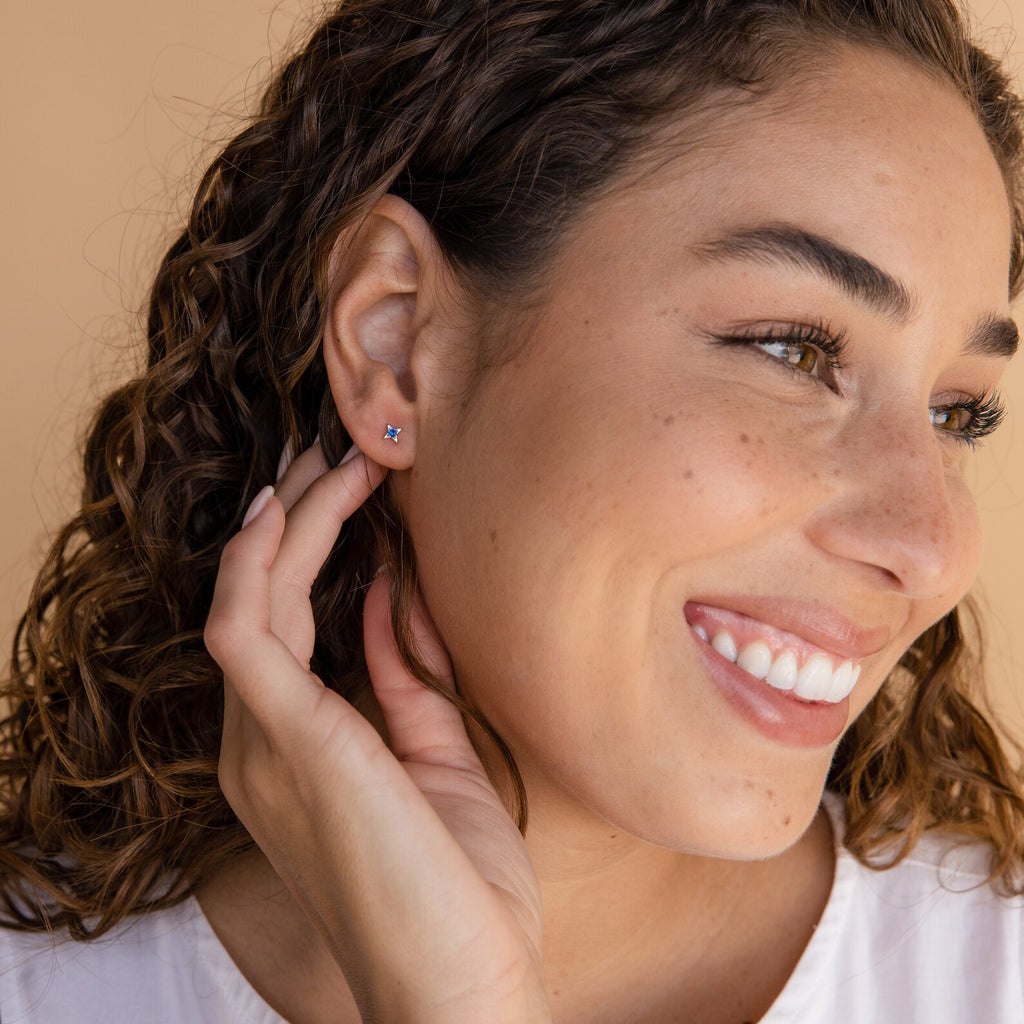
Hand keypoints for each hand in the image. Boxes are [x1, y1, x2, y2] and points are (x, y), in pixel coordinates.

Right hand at [205, 444, 550, 1023]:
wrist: (464, 984)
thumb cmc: (457, 883)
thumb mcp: (434, 753)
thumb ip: (403, 676)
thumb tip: (392, 594)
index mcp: (295, 749)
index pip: (286, 626)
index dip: (314, 552)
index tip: (357, 495)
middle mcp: (262, 741)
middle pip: (261, 599)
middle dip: (299, 522)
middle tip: (338, 454)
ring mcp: (264, 742)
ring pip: (250, 597)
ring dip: (290, 524)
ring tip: (334, 461)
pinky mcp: (288, 739)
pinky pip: (247, 628)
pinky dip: (262, 563)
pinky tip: (301, 509)